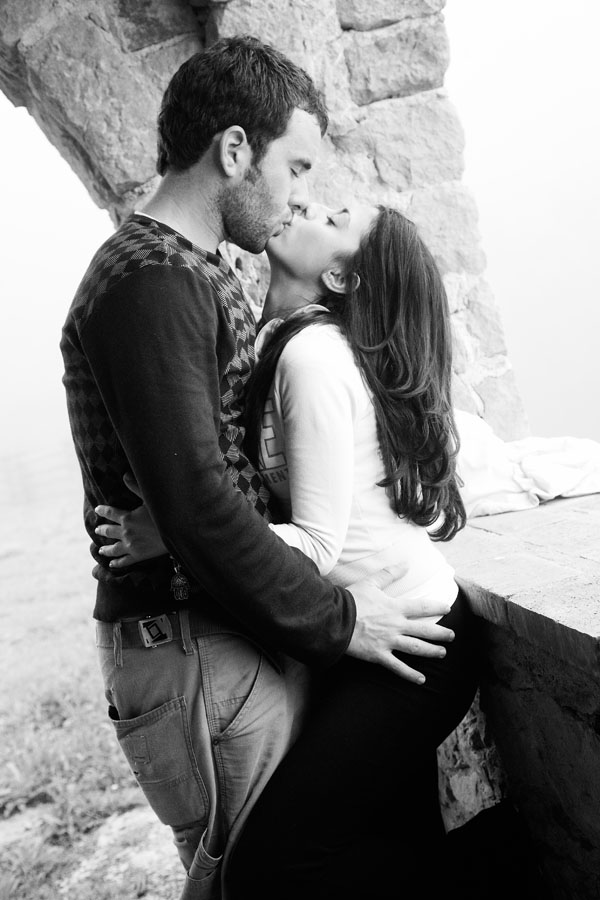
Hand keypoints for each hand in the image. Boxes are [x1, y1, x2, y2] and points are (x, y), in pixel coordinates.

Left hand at [94, 473, 167, 567]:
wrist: (176, 534)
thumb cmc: (163, 514)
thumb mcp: (149, 498)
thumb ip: (135, 487)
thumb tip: (124, 475)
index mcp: (127, 517)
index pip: (110, 513)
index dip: (103, 511)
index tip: (98, 509)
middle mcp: (125, 532)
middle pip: (108, 532)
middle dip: (102, 530)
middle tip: (98, 530)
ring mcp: (130, 546)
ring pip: (113, 548)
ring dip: (105, 549)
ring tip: (100, 550)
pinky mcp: (137, 556)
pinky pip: (124, 561)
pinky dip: (116, 563)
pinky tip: (112, 564)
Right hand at [346, 565, 454, 683]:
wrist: (334, 619)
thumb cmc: (351, 599)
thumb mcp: (370, 582)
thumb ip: (389, 573)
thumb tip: (405, 563)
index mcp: (395, 607)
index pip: (421, 607)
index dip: (436, 607)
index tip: (447, 608)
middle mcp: (396, 625)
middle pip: (424, 630)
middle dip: (440, 633)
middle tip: (452, 636)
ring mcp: (388, 642)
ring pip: (416, 648)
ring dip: (431, 651)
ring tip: (442, 653)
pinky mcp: (379, 655)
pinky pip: (398, 667)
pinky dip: (410, 674)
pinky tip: (421, 680)